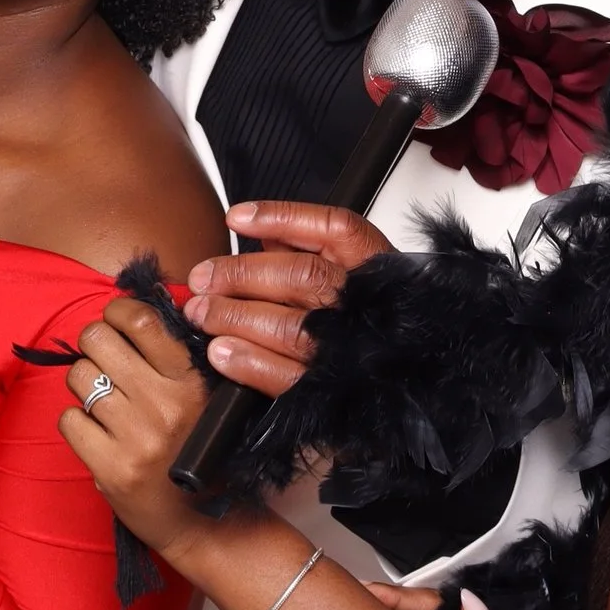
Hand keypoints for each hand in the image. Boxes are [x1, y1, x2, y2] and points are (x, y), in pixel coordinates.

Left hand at [57, 298, 224, 557]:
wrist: (205, 524)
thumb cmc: (200, 451)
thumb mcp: (206, 397)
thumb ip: (176, 358)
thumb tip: (130, 313)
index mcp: (192, 381)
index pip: (140, 320)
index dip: (117, 311)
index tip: (115, 321)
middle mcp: (165, 405)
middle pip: (98, 340)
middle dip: (94, 345)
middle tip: (103, 362)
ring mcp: (137, 438)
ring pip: (78, 377)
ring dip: (83, 385)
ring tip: (102, 402)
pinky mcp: (112, 469)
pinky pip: (69, 421)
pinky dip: (77, 424)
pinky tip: (97, 434)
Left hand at [181, 201, 395, 395]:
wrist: (408, 385)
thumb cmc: (373, 322)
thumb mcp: (355, 275)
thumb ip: (310, 249)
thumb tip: (261, 233)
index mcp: (378, 268)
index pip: (335, 228)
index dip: (283, 218)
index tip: (236, 218)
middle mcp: (369, 305)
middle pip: (301, 276)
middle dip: (241, 274)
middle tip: (202, 279)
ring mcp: (353, 350)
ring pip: (288, 326)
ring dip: (235, 318)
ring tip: (201, 313)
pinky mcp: (334, 392)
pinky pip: (287, 376)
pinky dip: (249, 362)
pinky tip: (221, 352)